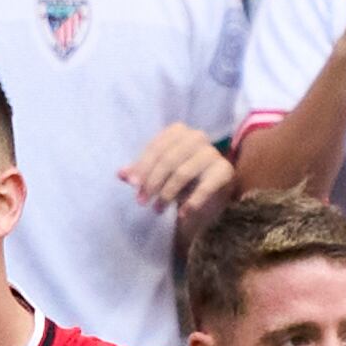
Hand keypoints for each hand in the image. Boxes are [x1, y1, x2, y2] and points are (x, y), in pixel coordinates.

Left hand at [121, 122, 237, 219]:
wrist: (211, 198)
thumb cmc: (180, 182)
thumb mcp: (157, 175)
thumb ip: (140, 172)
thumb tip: (121, 174)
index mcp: (178, 131)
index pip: (156, 147)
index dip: (142, 166)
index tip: (132, 184)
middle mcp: (197, 137)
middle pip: (168, 159)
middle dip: (152, 182)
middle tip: (142, 201)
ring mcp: (213, 153)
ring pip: (183, 172)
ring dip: (167, 194)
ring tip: (157, 209)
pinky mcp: (225, 171)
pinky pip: (205, 186)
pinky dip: (191, 202)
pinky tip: (182, 214)